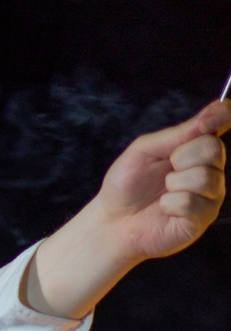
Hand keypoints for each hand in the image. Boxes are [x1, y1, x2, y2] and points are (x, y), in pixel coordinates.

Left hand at [29, 102, 230, 315]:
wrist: (112, 221)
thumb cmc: (128, 184)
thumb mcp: (145, 150)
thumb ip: (178, 133)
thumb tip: (217, 109)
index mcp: (196, 148)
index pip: (222, 124)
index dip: (221, 116)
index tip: (206, 121)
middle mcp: (211, 169)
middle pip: (214, 149)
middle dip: (181, 156)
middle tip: (165, 169)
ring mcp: (210, 195)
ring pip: (204, 177)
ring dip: (173, 183)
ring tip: (163, 191)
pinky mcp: (203, 219)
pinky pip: (191, 202)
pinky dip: (169, 204)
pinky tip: (164, 208)